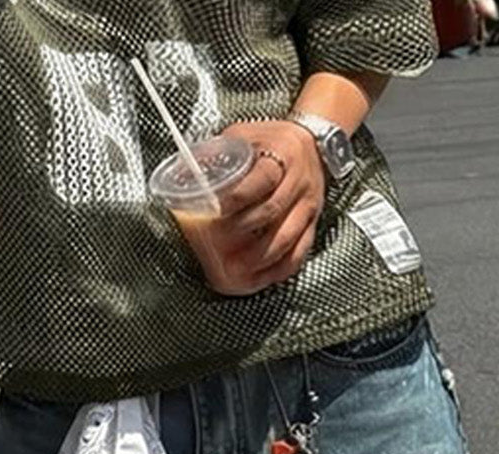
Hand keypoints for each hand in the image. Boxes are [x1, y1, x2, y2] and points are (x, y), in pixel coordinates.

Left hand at [181, 120, 325, 296]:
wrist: (312, 144)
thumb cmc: (273, 142)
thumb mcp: (245, 134)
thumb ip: (219, 152)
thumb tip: (185, 172)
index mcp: (282, 155)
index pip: (261, 178)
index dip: (237, 197)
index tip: (215, 209)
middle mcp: (298, 182)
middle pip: (271, 211)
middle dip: (243, 230)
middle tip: (219, 244)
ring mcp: (307, 206)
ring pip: (286, 237)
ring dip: (259, 257)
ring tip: (237, 268)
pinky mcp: (311, 225)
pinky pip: (299, 252)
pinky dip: (279, 268)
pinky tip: (262, 275)